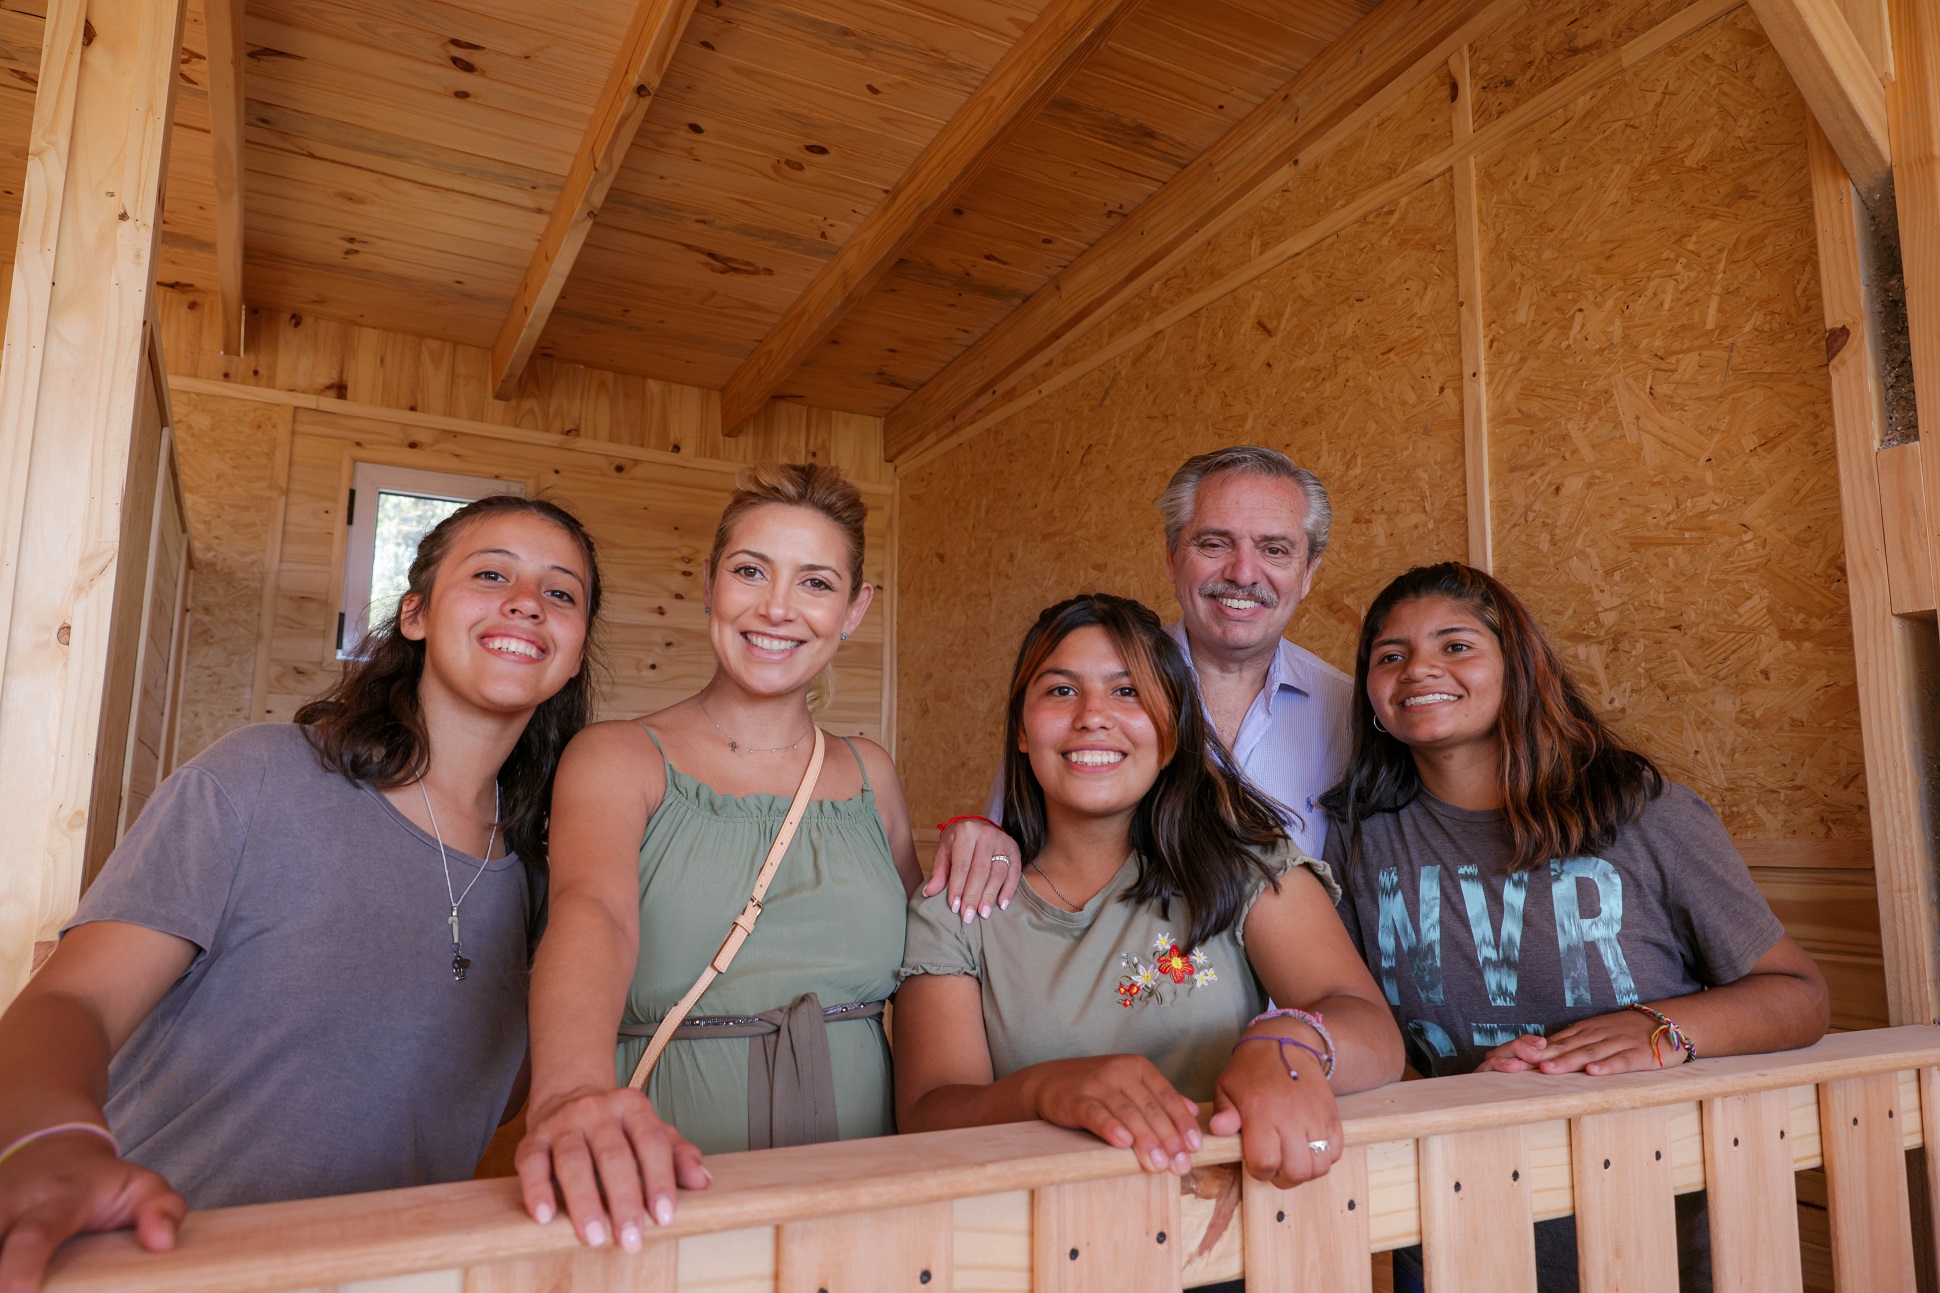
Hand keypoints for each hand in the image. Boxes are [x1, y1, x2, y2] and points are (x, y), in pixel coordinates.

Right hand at [0, 1131, 183, 1292]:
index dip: (21, 1267)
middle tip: (16, 1291)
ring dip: (0, 1270)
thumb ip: (161, 1208)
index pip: (36, 1235)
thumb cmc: (103, 1183)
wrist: (55, 1151)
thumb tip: (163, 1243)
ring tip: (15, 1282)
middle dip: (1, 1275)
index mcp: (60, 1198)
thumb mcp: (141, 1185)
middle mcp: (14, 1204)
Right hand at [514, 1086, 709, 1250]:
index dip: (659, 1181)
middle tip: (630, 1238)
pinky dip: (537, 1189)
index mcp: (633, 1106)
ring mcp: (562, 1123)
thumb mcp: (652, 1132)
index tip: (664, 1217)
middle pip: (613, 1155)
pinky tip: (545, 1216)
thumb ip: (678, 1155)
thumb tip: (703, 1181)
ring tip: (593, 1235)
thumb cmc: (619, 1128)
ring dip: (584, 1201)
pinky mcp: (532, 1139)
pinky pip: (532, 1163)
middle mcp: (597, 1110)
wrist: (568, 1096)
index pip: (651, 1143)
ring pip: (573, 1161)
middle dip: (623, 1200)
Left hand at [922, 819, 1022, 921]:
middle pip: (981, 871)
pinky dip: (1008, 890)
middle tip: (968, 916)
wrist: (977, 825)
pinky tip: (1001, 905)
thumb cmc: (957, 841)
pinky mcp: (1014, 850)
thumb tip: (929, 893)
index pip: (962, 865)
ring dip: (990, 895)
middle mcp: (986, 834)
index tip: (955, 907)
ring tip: (983, 913)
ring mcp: (1003, 841)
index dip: (958, 888)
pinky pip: (1014, 872)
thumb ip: (939, 872)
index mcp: (966, 832)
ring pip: (998, 872)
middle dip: (974, 896)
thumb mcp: (944, 852)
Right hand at [1026, 1055, 1202, 1173]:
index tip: (1195, 1148)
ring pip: (1128, 1113)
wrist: (1048, 1081)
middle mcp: (1120, 1071)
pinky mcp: (1076, 1097)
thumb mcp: (1130, 1086)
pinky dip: (1111, 1128)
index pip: (1167, 1097)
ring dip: (1146, 1140)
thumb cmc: (1096, 1088)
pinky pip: (1096, 1113)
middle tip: (1180, 1165)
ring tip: (1158, 1164)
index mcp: (1138, 1067)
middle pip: (1150, 1108)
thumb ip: (1160, 1098)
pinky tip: (1123, 1143)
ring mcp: (1097, 1083)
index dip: (1182, 1123)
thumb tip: (1194, 1111)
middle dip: (1168, 1138)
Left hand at [1209, 1037, 1342, 1188]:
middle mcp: (1291, 1118)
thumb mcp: (1227, 1087)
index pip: (1265, 1162)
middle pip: (1296, 1170)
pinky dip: (1323, 1157)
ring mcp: (1316, 1118)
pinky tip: (1308, 1148)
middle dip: (1283, 1177)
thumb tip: (1219, 1131)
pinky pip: (1335, 1152)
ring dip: (1305, 1171)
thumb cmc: (1251, 1070)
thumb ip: (1223, 1113)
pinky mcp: (1332, 1116)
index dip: (1259, 1171)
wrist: (1285, 1043)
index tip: (1255, 1162)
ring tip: (1292, 1159)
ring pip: (1319, 1166)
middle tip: (1275, 1166)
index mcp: (1261, 1113)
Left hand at [1477, 1011, 1689, 1076]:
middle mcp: (1595, 1036)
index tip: (1503, 1059)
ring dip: (1567, 1061)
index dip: (1526, 1051)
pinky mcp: (1638, 1055)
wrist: (1668, 1021)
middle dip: (1538, 1056)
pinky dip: (1607, 1067)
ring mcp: (1616, 1044)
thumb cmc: (1626, 1031)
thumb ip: (1571, 1043)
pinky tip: (1593, 1072)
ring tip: (1547, 1069)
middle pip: (1563, 1047)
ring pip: (1588, 1053)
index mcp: (1582, 1032)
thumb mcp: (1596, 1033)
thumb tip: (1539, 1054)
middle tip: (1515, 1064)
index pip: (1549, 1042)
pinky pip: (1621, 1061)